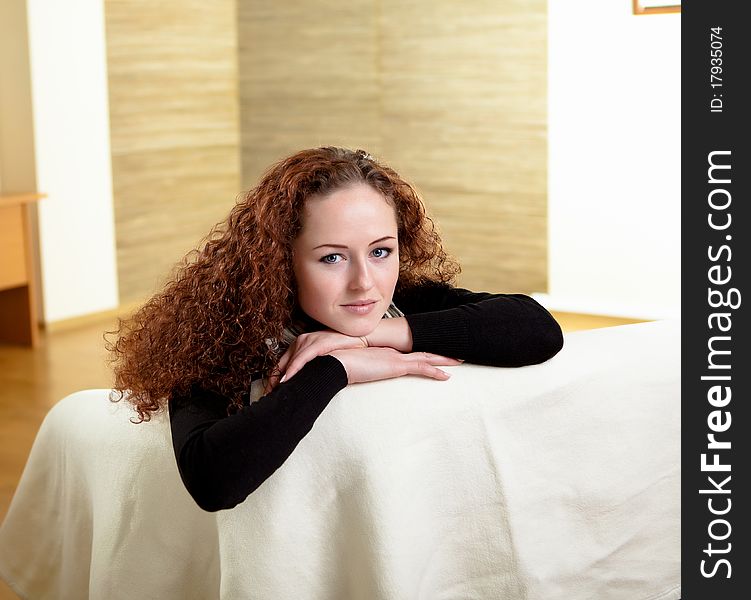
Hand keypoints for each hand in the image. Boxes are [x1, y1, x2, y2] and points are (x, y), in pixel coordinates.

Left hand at [265, 330, 367, 391]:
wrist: (361, 340)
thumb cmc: (344, 350)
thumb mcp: (322, 359)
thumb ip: (310, 367)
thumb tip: (301, 383)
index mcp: (300, 344)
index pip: (281, 364)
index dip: (273, 379)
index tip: (270, 392)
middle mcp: (301, 340)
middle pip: (280, 363)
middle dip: (272, 381)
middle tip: (268, 395)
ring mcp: (309, 340)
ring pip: (288, 362)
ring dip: (280, 378)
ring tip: (274, 391)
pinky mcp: (318, 343)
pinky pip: (301, 359)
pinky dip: (292, 370)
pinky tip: (286, 380)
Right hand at [328, 347, 461, 384]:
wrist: (335, 361)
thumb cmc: (337, 364)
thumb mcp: (349, 368)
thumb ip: (354, 370)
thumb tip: (350, 375)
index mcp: (382, 353)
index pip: (406, 352)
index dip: (420, 352)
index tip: (430, 353)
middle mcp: (391, 353)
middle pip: (420, 352)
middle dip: (438, 353)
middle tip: (454, 353)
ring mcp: (395, 358)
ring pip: (426, 358)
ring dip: (443, 360)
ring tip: (459, 360)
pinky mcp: (396, 366)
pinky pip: (421, 368)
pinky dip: (435, 371)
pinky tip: (447, 376)